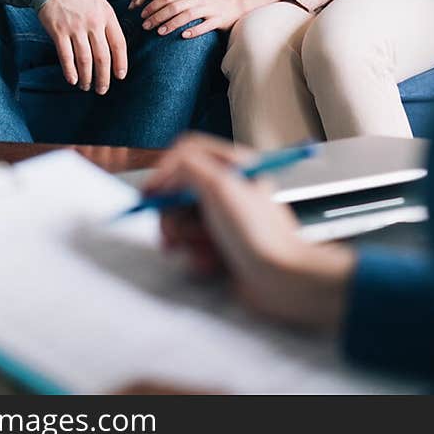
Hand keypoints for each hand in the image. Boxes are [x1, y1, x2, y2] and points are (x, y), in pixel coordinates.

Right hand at [38, 0, 126, 93]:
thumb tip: (114, 46)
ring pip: (85, 60)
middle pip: (102, 56)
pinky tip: (73, 80)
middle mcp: (93, 23)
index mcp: (107, 15)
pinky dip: (70, 71)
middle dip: (104, 77)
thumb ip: (107, 22)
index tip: (120, 76)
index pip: (119, 43)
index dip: (121, 62)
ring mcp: (75, 28)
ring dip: (87, 77)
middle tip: (103, 90)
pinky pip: (66, 56)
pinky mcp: (58, 32)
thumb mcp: (100, 2)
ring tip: (87, 86)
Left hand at [133, 0, 288, 37]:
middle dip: (157, 16)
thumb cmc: (209, 1)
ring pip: (187, 15)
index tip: (141, 14)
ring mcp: (209, 8)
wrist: (234, 4)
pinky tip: (182, 37)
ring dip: (171, 24)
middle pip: (174, 5)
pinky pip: (204, 26)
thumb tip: (151, 2)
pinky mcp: (217, 20)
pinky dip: (193, 31)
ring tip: (159, 32)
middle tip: (144, 26)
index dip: (153, 4)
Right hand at [145, 134, 354, 328]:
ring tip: (199, 248)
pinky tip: (210, 262)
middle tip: (174, 231)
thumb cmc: (260, 233)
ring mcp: (225, 219)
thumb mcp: (220, 186)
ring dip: (185, 239)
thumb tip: (166, 167)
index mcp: (233, 167)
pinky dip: (196, 256)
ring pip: (183, 222)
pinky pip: (193, 247)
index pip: (188, 153)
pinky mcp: (222, 246)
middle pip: (179, 191)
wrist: (281, 279)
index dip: (165, 170)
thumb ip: (188, 166)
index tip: (151, 193)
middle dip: (172, 214)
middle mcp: (229, 189)